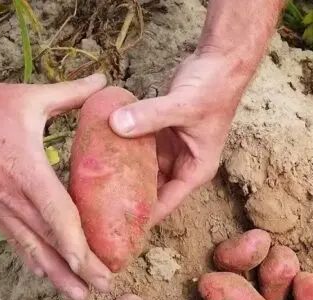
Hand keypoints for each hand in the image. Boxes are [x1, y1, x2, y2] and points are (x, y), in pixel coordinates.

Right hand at [0, 73, 111, 299]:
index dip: (75, 243)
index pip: (56, 214)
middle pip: (48, 241)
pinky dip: (34, 260)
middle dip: (76, 269)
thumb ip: (70, 94)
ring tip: (78, 296)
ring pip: (31, 249)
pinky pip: (15, 241)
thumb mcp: (28, 97)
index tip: (94, 266)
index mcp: (25, 170)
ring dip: (56, 275)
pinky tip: (46, 274)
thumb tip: (104, 81)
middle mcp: (11, 197)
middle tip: (103, 286)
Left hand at [109, 52, 248, 223]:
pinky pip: (137, 148)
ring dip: (121, 176)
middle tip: (97, 210)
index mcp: (195, 170)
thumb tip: (115, 124)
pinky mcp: (159, 132)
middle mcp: (183, 164)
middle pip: (151, 191)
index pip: (166, 203)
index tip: (116, 226)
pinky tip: (99, 157)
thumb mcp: (182, 106)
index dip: (142, 216)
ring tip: (92, 189)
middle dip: (127, 199)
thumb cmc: (213, 88)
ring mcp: (171, 149)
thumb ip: (150, 115)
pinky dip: (122, 151)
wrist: (220, 60)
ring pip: (141, 170)